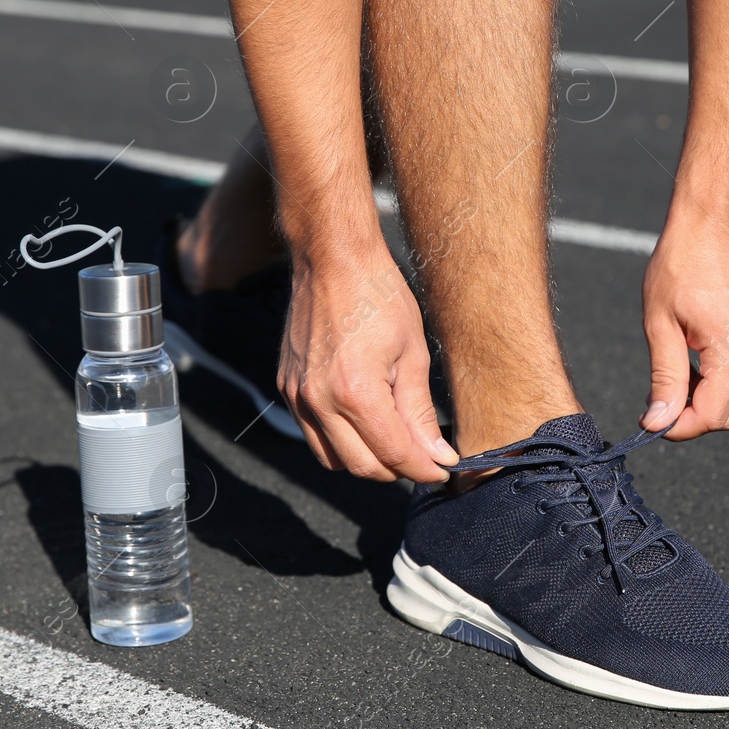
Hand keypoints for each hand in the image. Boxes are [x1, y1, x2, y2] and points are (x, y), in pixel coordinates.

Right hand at [279, 241, 456, 481]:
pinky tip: (363, 417)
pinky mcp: (286, 387)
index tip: (442, 469)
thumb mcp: (412, 353)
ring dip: (365, 459)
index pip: (394, 454)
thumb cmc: (379, 295)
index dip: (423, 469)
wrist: (332, 259)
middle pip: (362, 467)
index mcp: (356, 392)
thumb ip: (420, 412)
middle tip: (422, 455)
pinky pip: (313, 434)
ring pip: (332, 460)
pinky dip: (339, 439)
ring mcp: (297, 395)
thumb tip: (439, 455)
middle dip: (396, 469)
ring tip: (393, 437)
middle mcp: (319, 400)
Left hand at [640, 208, 728, 439]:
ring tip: (674, 373)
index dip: (679, 428)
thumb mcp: (660, 323)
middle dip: (693, 417)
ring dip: (707, 398)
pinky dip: (721, 379)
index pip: (712, 416)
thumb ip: (665, 378)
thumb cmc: (680, 263)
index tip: (651, 421)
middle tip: (658, 401)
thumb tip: (658, 423)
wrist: (713, 219)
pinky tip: (694, 358)